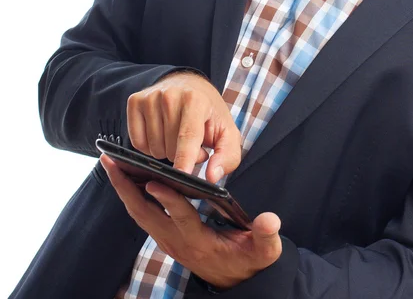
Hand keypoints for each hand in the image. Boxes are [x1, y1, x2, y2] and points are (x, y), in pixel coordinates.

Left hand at [101, 154, 281, 289]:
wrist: (233, 282)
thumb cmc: (247, 260)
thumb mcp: (262, 251)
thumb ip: (265, 236)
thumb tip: (269, 220)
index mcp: (199, 242)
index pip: (180, 218)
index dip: (168, 201)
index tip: (154, 182)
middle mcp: (176, 241)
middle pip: (145, 214)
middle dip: (126, 188)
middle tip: (111, 162)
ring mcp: (167, 239)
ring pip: (138, 213)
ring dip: (123, 189)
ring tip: (113, 162)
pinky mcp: (164, 235)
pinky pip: (142, 214)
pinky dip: (131, 195)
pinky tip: (128, 177)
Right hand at [127, 71, 240, 180]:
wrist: (191, 86)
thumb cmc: (209, 114)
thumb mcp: (227, 133)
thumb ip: (227, 156)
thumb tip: (212, 177)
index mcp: (195, 100)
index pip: (188, 135)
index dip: (185, 158)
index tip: (182, 175)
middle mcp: (170, 95)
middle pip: (170, 148)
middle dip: (182, 156)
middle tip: (193, 142)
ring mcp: (150, 97)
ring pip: (153, 148)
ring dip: (166, 152)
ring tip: (178, 136)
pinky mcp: (135, 102)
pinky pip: (137, 143)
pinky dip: (149, 147)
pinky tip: (161, 134)